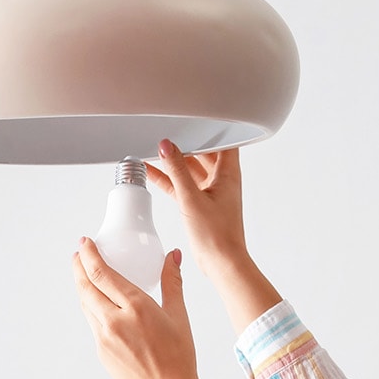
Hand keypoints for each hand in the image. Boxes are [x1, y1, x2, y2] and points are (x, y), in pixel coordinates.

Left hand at [73, 238, 204, 378]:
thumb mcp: (178, 316)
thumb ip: (172, 282)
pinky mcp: (101, 351)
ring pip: (86, 305)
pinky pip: (92, 322)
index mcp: (136, 307)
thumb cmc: (179, 357)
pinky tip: (98, 303)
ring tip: (84, 275)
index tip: (85, 243)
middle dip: (78, 267)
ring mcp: (104, 337)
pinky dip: (92, 307)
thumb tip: (173, 256)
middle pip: (86, 287)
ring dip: (82, 287)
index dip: (89, 255)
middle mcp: (115, 321)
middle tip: (79, 254)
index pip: (101, 274)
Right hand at [146, 138, 282, 335]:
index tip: (193, 116)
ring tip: (152, 149)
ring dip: (173, 161)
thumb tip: (167, 146)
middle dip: (185, 141)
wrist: (222, 262)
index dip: (211, 126)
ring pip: (190, 168)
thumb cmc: (217, 235)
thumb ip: (177, 171)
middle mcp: (221, 179)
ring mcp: (210, 191)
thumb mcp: (192, 198)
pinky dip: (168, 179)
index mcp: (228, 173)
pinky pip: (181, 185)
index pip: (224, 139)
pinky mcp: (199, 203)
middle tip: (166, 131)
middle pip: (203, 151)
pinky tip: (151, 172)